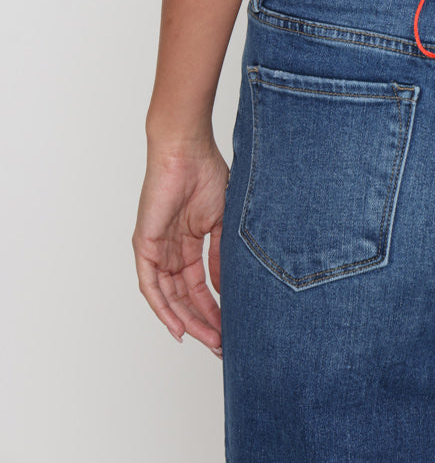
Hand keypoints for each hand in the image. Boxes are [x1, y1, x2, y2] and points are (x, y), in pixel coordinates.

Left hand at [132, 139, 229, 356]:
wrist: (186, 150)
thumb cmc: (206, 173)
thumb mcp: (220, 223)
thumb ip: (219, 256)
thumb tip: (224, 288)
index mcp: (188, 243)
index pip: (199, 286)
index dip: (214, 309)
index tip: (230, 329)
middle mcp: (170, 250)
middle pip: (184, 298)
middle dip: (203, 322)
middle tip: (221, 344)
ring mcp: (156, 249)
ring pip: (168, 297)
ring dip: (187, 321)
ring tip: (208, 339)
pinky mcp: (144, 246)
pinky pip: (151, 286)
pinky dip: (162, 309)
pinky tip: (178, 327)